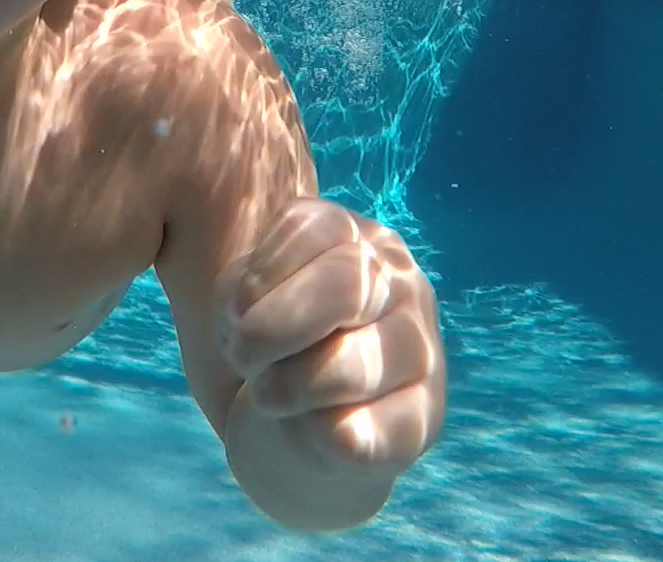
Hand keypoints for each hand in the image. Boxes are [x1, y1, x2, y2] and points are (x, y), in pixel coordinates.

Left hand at [214, 199, 444, 477]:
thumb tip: (250, 321)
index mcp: (359, 239)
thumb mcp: (242, 304)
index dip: (256, 276)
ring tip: (273, 397)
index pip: (307, 226)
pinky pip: (359, 433)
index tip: (239, 312)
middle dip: (271, 330)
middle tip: (243, 358)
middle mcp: (403, 284)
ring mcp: (422, 351)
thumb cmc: (272, 351)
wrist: (298, 433)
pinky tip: (310, 430)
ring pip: (351, 367)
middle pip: (345, 284)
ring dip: (287, 389)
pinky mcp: (421, 422)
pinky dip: (315, 436)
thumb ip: (242, 290)